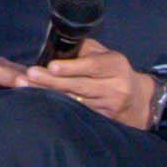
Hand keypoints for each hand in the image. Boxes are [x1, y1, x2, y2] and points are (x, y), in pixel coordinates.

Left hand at [25, 38, 158, 124]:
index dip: (71, 68)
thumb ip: (85, 50)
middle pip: (80, 86)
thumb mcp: (106, 55)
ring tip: (28, 88)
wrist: (138, 101)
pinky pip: (78, 113)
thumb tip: (57, 46)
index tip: (51, 66)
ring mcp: (109, 106)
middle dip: (52, 81)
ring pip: (76, 101)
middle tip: (30, 75)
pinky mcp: (103, 120)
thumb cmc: (114, 71)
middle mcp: (115, 87)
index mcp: (115, 65)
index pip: (92, 66)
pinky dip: (59, 108)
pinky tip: (42, 103)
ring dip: (50, 95)